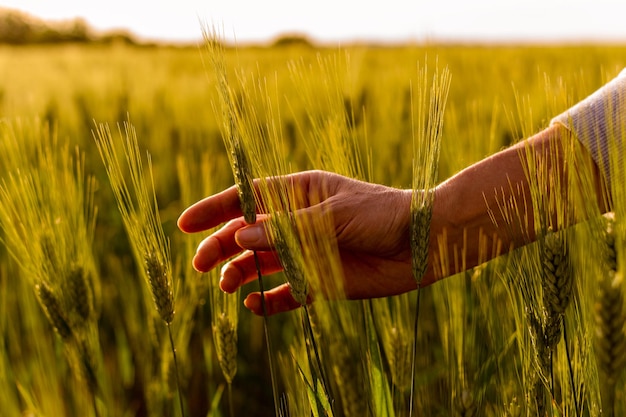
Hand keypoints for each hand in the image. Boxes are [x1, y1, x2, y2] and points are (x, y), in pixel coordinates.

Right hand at [177, 170, 418, 314]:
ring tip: (227, 285)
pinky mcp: (321, 280)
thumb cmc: (382, 214)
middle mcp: (298, 222)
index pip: (247, 199)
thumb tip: (241, 237)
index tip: (184, 224)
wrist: (423, 244)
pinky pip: (286, 292)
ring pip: (262, 263)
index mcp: (299, 193)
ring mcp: (308, 252)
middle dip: (221, 247)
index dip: (214, 210)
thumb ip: (287, 229)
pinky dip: (269, 301)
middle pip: (248, 234)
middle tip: (200, 265)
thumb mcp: (332, 216)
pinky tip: (254, 306)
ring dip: (241, 273)